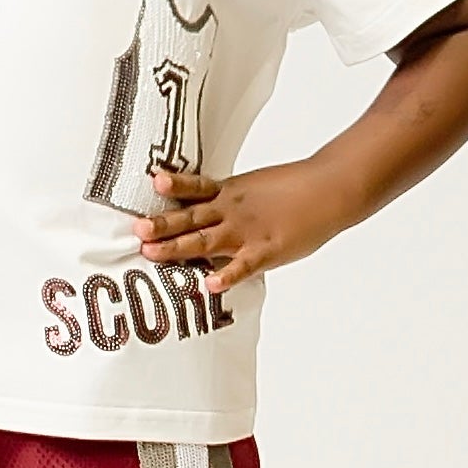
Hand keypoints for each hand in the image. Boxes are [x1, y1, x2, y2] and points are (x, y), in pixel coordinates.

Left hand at [131, 158, 357, 292]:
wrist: (330, 189)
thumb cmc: (297, 188)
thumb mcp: (256, 186)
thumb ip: (231, 199)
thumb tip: (209, 209)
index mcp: (229, 192)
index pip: (194, 188)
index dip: (172, 185)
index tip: (150, 181)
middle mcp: (231, 210)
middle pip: (189, 217)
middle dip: (161, 225)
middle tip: (136, 229)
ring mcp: (246, 231)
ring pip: (205, 241)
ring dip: (176, 247)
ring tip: (151, 253)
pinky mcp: (266, 250)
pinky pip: (242, 266)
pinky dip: (226, 276)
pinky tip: (209, 285)